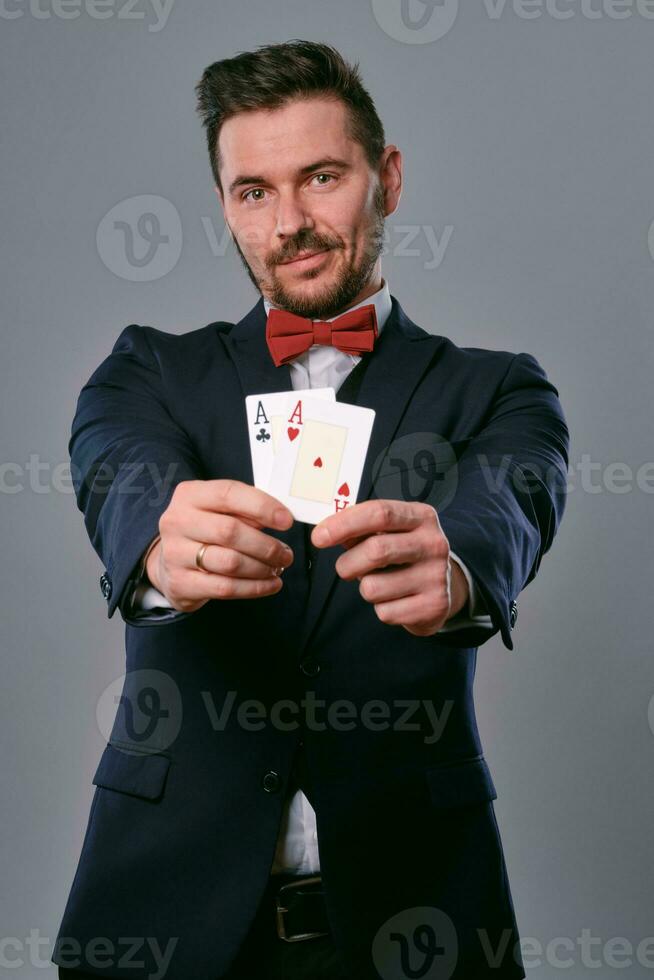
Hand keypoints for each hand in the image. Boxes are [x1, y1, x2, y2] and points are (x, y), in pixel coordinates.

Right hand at [145, 480, 294, 612]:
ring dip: (262, 568)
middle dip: (266, 545)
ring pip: (230, 563)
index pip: (228, 494)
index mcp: (190, 495)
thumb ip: (245, 510)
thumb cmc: (204, 530)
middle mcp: (178, 521)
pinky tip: (270, 584)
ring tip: (278, 568)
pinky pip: (226, 588)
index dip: (262, 506)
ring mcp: (175, 554)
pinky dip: (255, 587)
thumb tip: (281, 519)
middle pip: (230, 532)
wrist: (169, 562)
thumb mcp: (219, 510)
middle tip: (286, 554)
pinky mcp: (180, 583)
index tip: (287, 520)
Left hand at [310, 500, 468, 636]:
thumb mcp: (390, 532)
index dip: (344, 523)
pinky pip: (385, 612)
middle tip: (344, 568)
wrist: (443, 588)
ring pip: (373, 587)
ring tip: (379, 583)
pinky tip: (395, 599)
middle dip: (347, 563)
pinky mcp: (434, 606)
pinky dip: (381, 608)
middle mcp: (434, 543)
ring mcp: (437, 576)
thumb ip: (361, 530)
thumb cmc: (404, 555)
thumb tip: (326, 532)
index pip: (379, 513)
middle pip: (375, 550)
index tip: (319, 537)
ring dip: (365, 588)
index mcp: (422, 517)